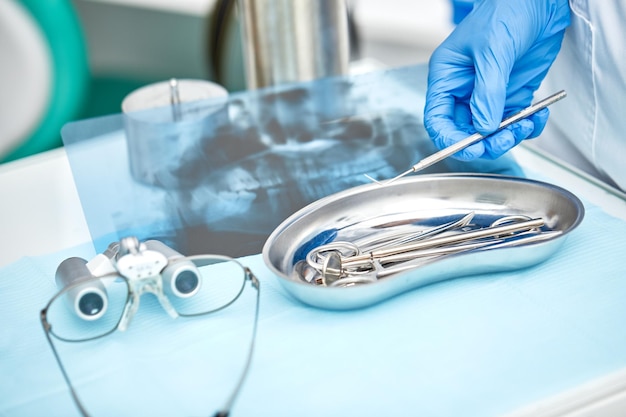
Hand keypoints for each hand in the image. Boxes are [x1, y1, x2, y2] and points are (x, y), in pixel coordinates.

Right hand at [424, 0, 569, 159]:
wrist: (540, 0)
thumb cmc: (506, 10)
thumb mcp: (493, 51)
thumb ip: (488, 93)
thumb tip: (484, 127)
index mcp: (447, 77)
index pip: (438, 119)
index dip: (450, 139)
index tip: (472, 147)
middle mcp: (465, 90)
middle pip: (464, 132)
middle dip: (484, 141)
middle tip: (504, 139)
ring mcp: (489, 94)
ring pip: (491, 132)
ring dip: (509, 136)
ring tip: (525, 125)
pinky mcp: (513, 95)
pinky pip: (515, 122)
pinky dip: (528, 127)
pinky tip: (536, 116)